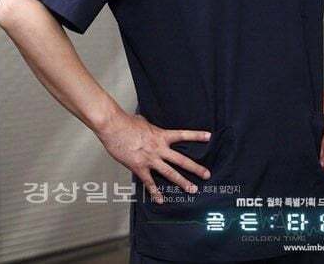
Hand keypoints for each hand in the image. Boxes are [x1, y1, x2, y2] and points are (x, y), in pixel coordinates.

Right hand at [95, 110, 211, 203]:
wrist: (114, 127)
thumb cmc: (126, 122)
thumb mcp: (144, 122)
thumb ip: (150, 128)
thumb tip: (149, 128)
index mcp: (161, 135)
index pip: (183, 134)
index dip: (197, 135)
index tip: (209, 136)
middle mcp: (159, 148)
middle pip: (181, 160)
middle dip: (195, 168)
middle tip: (207, 174)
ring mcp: (150, 159)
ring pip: (170, 173)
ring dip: (182, 182)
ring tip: (192, 189)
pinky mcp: (139, 167)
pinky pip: (149, 183)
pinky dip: (155, 193)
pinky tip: (160, 200)